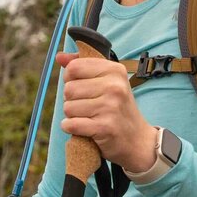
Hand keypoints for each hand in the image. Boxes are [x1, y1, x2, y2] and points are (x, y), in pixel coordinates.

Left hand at [55, 50, 157, 173]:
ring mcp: (110, 107)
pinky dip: (71, 128)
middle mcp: (114, 86)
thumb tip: (59, 57)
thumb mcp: (108, 82)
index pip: (74, 68)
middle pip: (69, 89)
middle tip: (88, 107)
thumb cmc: (118, 109)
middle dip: (72, 100)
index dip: (71, 80)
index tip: (83, 89)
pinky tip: (84, 129)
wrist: (137, 140)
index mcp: (115, 71)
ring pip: (68, 107)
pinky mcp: (104, 127)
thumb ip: (83, 66)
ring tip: (89, 118)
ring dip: (72, 116)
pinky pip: (71, 124)